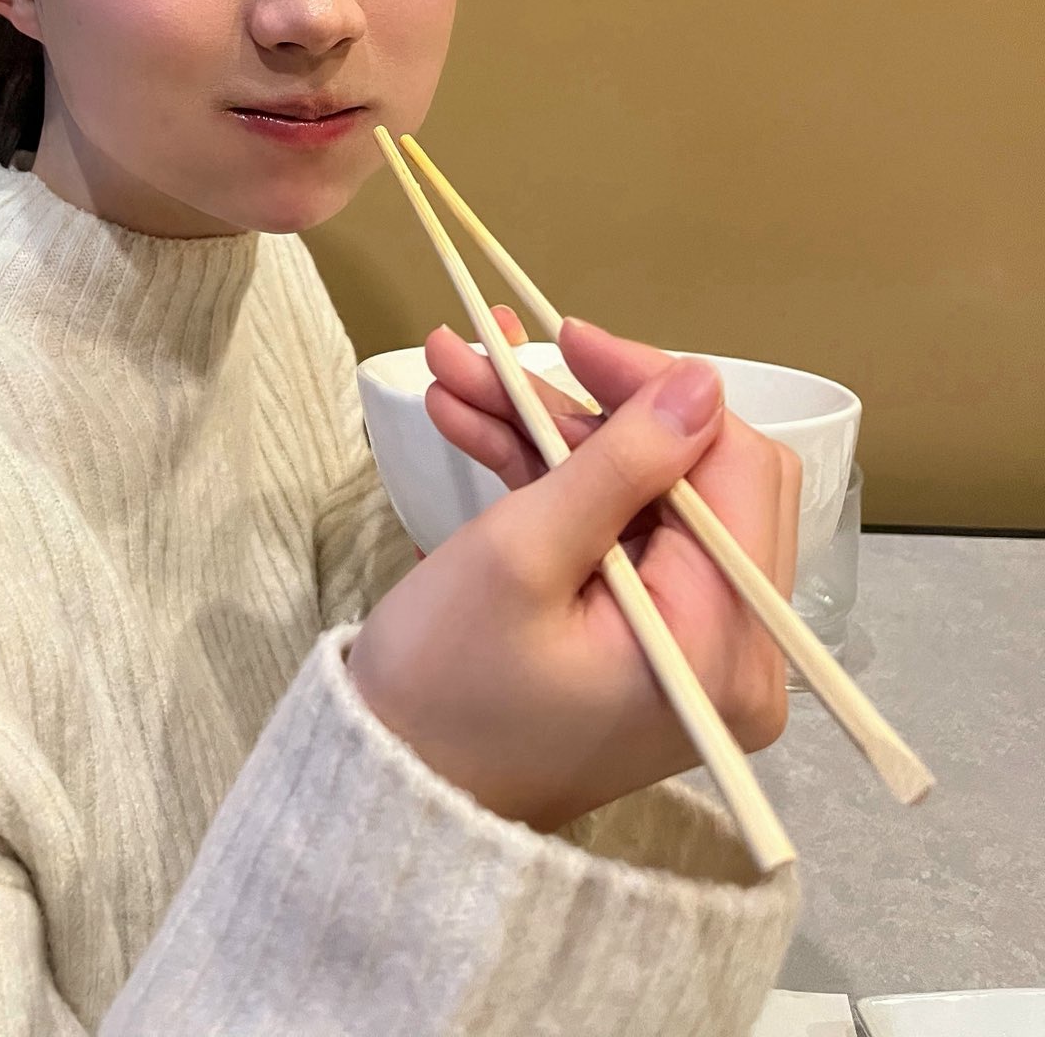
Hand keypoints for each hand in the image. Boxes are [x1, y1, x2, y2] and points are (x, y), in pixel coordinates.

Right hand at [346, 312, 800, 832]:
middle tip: (500, 352)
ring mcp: (693, 648)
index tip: (567, 338)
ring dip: (551, 431)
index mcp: (724, 646)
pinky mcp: (650, 640)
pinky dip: (551, 480)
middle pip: (692, 475)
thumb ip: (617, 462)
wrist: (397, 796)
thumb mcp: (521, 554)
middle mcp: (736, 651)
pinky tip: (472, 421)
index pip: (731, 468)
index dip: (654, 389)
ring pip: (642, 494)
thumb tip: (700, 380)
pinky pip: (618, 534)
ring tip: (456, 370)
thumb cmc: (445, 689)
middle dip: (589, 405)